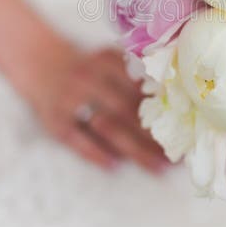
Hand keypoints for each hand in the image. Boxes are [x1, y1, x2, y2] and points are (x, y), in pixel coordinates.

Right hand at [17, 46, 166, 172]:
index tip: (186, 129)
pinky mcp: (53, 119)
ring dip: (134, 148)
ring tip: (157, 166)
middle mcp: (88, 77)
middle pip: (127, 110)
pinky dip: (95, 153)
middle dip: (155, 136)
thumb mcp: (109, 60)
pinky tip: (115, 165)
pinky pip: (76, 140)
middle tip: (178, 156)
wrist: (40, 63)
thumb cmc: (88, 68)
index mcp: (107, 60)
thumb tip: (176, 103)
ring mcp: (70, 98)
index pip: (141, 88)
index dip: (165, 110)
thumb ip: (135, 74)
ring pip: (107, 127)